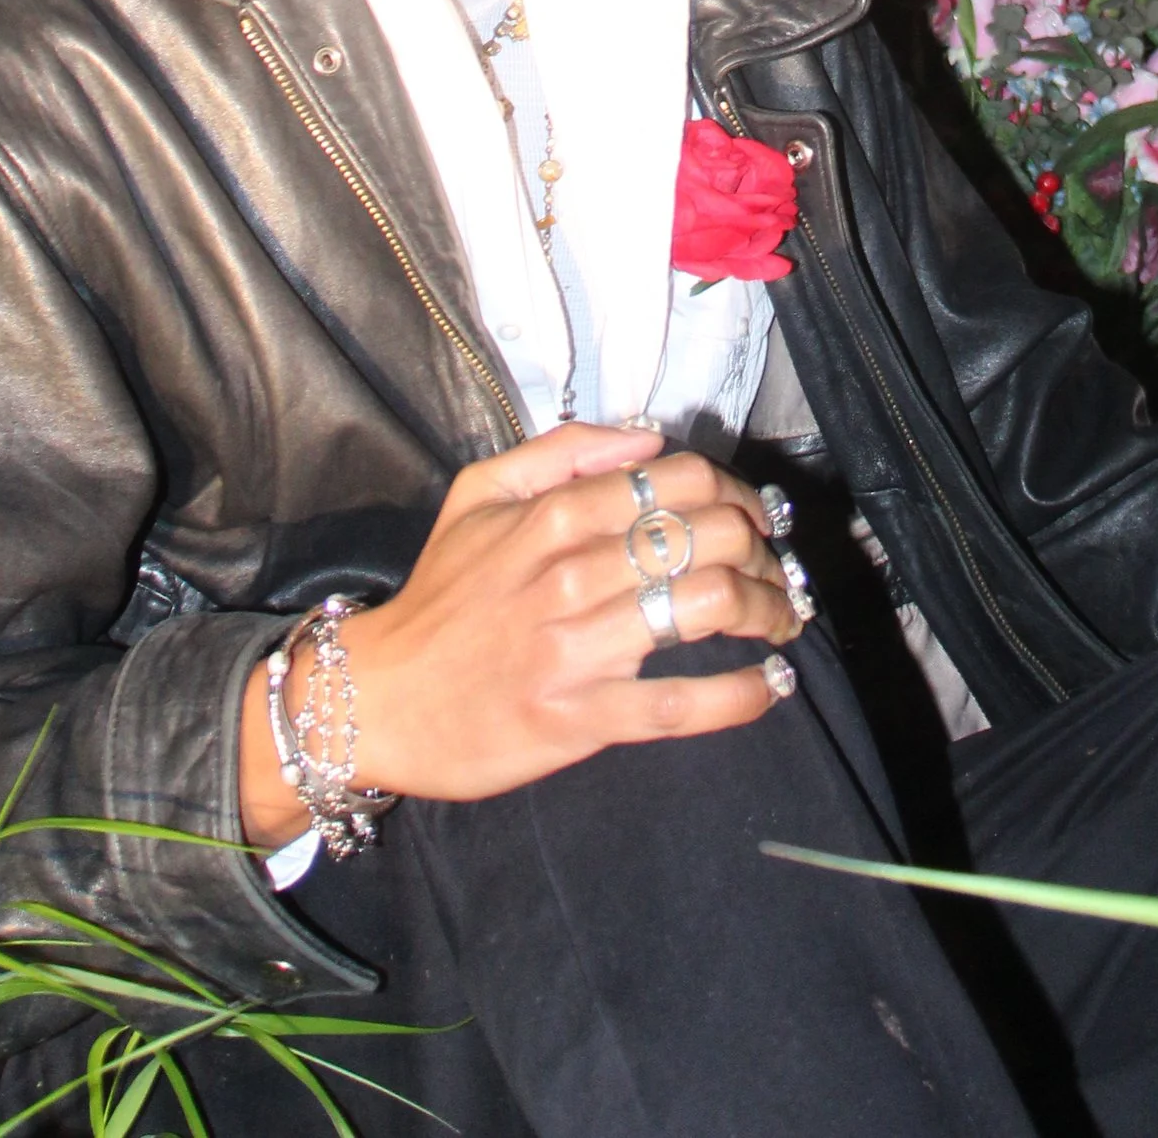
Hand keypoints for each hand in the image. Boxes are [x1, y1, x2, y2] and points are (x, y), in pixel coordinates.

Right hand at [238, 423, 799, 842]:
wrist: (375, 698)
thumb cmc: (438, 597)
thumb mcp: (479, 493)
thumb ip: (563, 452)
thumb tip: (648, 438)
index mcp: (555, 513)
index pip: (683, 480)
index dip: (739, 494)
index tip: (757, 518)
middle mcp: (573, 572)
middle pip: (711, 535)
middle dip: (765, 551)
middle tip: (777, 571)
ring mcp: (578, 647)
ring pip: (708, 606)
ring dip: (767, 610)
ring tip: (782, 620)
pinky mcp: (579, 718)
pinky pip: (680, 705)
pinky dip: (740, 695)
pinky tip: (769, 686)